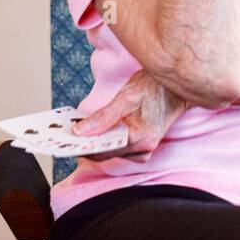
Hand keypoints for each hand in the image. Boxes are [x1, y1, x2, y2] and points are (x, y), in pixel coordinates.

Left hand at [71, 69, 187, 161]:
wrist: (176, 86)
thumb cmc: (155, 88)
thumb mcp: (126, 97)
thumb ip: (103, 117)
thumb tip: (80, 131)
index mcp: (141, 139)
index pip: (104, 151)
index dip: (82, 147)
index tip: (64, 141)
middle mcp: (144, 149)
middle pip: (106, 153)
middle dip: (86, 144)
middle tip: (65, 133)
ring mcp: (145, 149)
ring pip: (111, 152)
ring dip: (94, 142)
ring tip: (77, 130)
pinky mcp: (142, 145)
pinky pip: (118, 148)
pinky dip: (105, 140)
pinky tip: (94, 130)